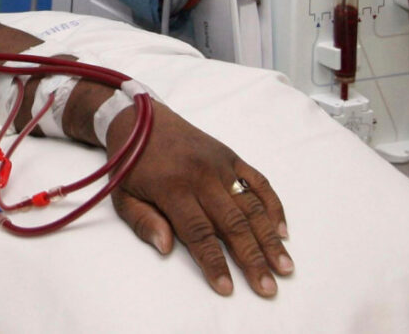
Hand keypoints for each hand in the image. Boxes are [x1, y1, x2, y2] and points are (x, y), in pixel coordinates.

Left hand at [106, 101, 292, 296]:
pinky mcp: (231, 156)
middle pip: (233, 224)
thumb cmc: (130, 164)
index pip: (199, 234)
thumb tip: (166, 248)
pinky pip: (258, 182)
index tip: (228, 288)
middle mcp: (202, 176)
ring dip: (270, 238)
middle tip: (268, 288)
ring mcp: (221, 165)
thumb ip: (143, 223)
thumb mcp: (123, 196)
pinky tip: (282, 230)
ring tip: (285, 266)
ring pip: (252, 206)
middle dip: (253, 259)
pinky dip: (273, 206)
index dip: (214, 263)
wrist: (141, 119)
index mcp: (173, 189)